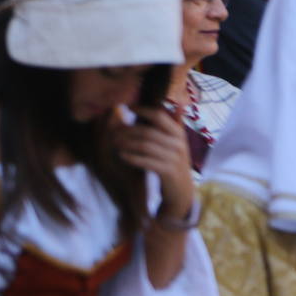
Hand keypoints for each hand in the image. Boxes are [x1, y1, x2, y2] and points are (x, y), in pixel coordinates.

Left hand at [112, 106, 194, 220]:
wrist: (182, 191)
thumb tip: (179, 104)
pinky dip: (132, 157)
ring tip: (114, 141)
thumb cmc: (175, 162)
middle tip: (113, 130)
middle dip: (128, 129)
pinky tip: (121, 155)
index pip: (159, 116)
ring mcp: (174, 158)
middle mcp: (178, 144)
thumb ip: (175, 124)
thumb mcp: (177, 143)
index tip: (127, 107)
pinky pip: (146, 161)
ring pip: (145, 145)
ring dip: (126, 143)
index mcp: (178, 133)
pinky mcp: (168, 172)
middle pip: (147, 131)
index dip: (142, 110)